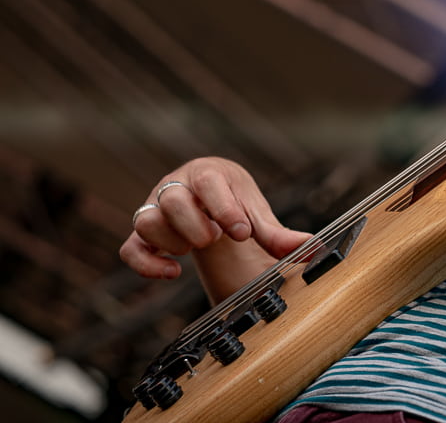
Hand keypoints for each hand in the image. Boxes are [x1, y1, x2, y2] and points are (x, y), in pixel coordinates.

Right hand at [120, 157, 310, 280]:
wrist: (208, 197)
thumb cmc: (234, 201)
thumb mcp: (256, 212)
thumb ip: (278, 234)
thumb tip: (313, 248)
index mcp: (208, 173)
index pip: (209, 183)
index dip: (224, 209)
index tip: (243, 233)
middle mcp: (176, 186)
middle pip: (173, 199)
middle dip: (196, 225)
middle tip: (214, 239)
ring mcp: (154, 208)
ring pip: (146, 221)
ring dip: (172, 240)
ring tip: (195, 248)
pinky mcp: (142, 233)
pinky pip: (130, 249)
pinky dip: (147, 264)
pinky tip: (173, 273)